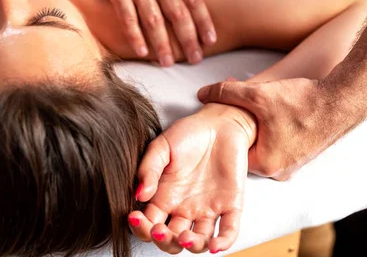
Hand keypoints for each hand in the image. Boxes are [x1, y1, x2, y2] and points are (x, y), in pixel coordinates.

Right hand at [79, 0, 215, 66]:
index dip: (203, 22)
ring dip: (162, 44)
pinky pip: (128, 17)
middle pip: (177, 13)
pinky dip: (135, 36)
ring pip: (153, 19)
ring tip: (168, 62)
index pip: (193, 0)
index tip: (210, 40)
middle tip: (195, 59)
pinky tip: (141, 52)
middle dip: (188, 39)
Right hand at [128, 104, 254, 253]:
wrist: (220, 122)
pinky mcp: (231, 205)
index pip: (149, 223)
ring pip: (198, 241)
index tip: (135, 217)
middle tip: (159, 230)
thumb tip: (139, 194)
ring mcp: (207, 209)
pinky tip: (215, 245)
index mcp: (164, 197)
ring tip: (185, 237)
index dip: (140, 227)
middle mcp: (184, 208)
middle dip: (163, 241)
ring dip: (190, 246)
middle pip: (171, 239)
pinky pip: (229, 230)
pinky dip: (223, 242)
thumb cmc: (188, 134)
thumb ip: (148, 168)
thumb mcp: (162, 146)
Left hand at [197, 78, 348, 179]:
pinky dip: (270, 126)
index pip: (230, 152)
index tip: (222, 113)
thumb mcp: (256, 94)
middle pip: (246, 146)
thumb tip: (201, 93)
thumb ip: (225, 93)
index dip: (224, 129)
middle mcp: (278, 170)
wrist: (341, 100)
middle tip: (239, 104)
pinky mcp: (300, 154)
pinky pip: (276, 141)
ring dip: (255, 123)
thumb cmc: (302, 102)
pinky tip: (272, 108)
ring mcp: (291, 164)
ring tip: (257, 104)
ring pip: (261, 142)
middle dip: (239, 123)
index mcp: (264, 164)